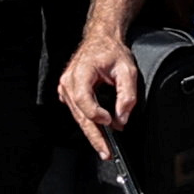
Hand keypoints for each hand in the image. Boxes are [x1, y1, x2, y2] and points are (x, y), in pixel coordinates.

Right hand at [56, 30, 142, 155]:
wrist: (101, 41)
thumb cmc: (111, 52)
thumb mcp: (127, 70)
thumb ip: (127, 95)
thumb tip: (122, 119)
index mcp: (80, 73)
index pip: (83, 100)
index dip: (96, 114)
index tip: (110, 121)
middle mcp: (69, 82)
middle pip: (80, 115)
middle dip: (95, 136)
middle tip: (106, 152)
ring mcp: (66, 89)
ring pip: (79, 117)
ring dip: (93, 133)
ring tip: (105, 147)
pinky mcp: (69, 94)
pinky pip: (78, 113)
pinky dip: (89, 124)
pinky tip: (99, 135)